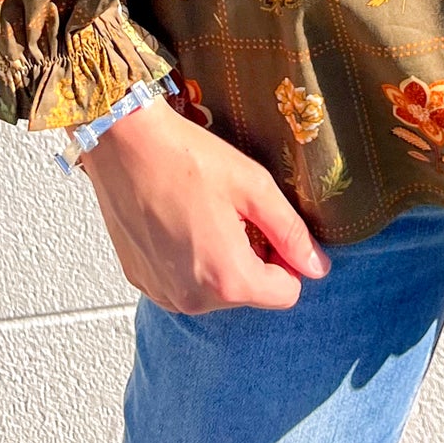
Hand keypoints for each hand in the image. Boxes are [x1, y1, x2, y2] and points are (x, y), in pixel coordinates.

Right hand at [79, 95, 331, 312]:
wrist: (125, 142)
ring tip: (204, 213)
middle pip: (248, 293)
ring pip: (214, 291)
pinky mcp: (139, 280)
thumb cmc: (189, 158)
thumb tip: (318, 268)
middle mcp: (193, 300)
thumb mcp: (254, 186)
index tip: (270, 225)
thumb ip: (290, 232)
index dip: (287, 258)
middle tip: (234, 211)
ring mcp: (162, 293)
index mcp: (228, 280)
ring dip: (219, 260)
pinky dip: (188, 259)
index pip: (286, 294)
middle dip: (251, 258)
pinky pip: (181, 283)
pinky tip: (178, 220)